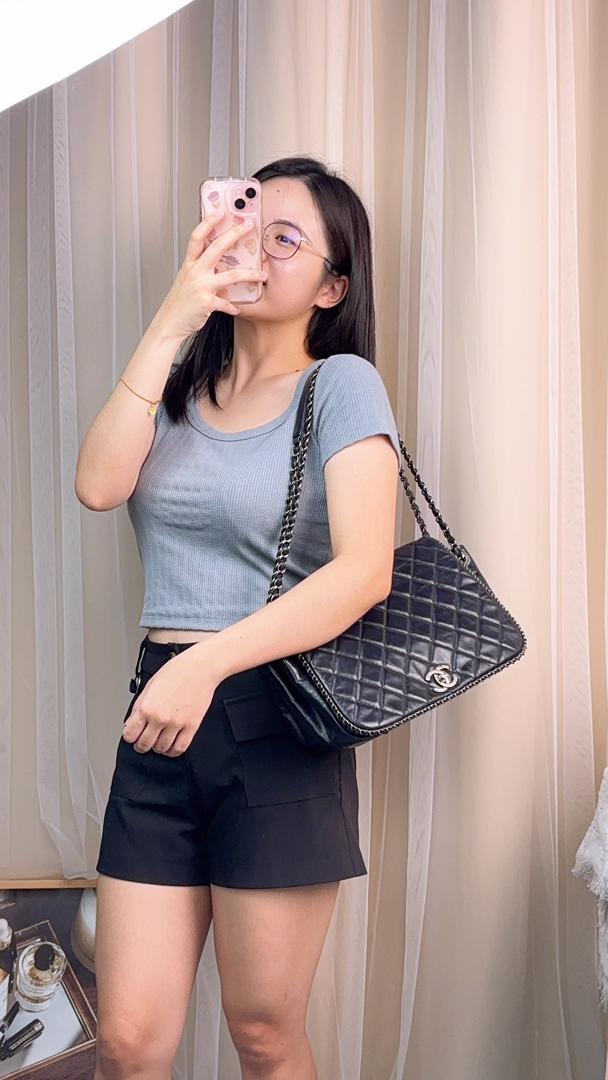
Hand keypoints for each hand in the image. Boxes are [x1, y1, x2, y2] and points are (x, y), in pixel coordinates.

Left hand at [122, 647, 217, 756]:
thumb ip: (139, 706)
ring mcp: (176, 723)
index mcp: (146, 707)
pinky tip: (171, 745)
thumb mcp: (150, 686)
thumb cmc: (177, 671)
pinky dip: (173, 751)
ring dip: (158, 747)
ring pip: (161, 748)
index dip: (130, 736)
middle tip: (144, 742)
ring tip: (159, 740)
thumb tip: (131, 723)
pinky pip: (180, 748)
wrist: (201, 668)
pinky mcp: (192, 726)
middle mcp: (160, 718)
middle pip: (144, 744)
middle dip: (141, 745)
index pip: (130, 735)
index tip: (133, 735)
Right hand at [154, 211, 266, 337]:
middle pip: (217, 247)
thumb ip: (201, 271)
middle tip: (248, 226)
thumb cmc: (180, 303)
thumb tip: (218, 266)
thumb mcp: (186, 281)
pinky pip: (227, 303)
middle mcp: (195, 272)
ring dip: (250, 274)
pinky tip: (237, 308)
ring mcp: (201, 286)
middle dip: (234, 234)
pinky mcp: (207, 302)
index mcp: (189, 264)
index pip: (197, 237)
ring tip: (262, 275)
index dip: (208, 223)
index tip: (220, 212)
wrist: (170, 323)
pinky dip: (233, 306)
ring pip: (231, 275)